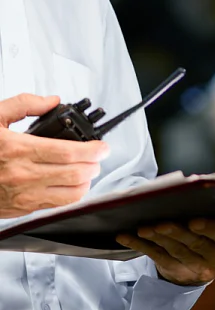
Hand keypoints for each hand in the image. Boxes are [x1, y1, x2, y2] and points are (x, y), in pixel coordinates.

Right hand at [0, 94, 108, 217]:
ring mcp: (22, 196)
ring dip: (86, 181)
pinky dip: (71, 195)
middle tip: (98, 155)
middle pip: (75, 175)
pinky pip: (55, 206)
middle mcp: (22, 176)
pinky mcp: (20, 209)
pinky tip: (71, 183)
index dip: (93, 150)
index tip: (102, 146)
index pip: (68, 153)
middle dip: (94, 164)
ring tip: (88, 169)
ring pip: (70, 195)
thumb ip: (24, 104)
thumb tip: (51, 101)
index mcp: (17, 150)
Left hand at [116, 219, 214, 284]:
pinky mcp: (176, 271)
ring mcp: (198, 269)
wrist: (211, 257)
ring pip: (175, 251)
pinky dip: (141, 246)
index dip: (210, 229)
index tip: (194, 220)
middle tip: (160, 221)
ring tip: (143, 225)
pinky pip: (157, 258)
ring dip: (157, 239)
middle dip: (176, 233)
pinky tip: (127, 235)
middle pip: (196, 245)